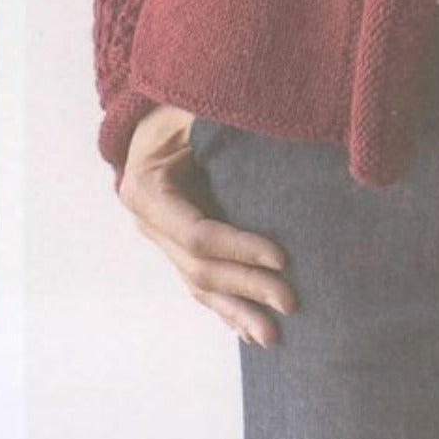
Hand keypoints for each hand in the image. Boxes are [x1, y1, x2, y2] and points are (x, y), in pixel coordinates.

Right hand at [116, 103, 297, 346]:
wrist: (150, 109)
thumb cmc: (177, 101)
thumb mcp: (190, 105)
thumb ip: (215, 120)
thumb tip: (266, 122)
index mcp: (147, 189)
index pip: (197, 233)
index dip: (239, 247)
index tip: (283, 257)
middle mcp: (148, 221)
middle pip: (200, 267)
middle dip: (247, 286)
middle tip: (290, 302)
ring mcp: (159, 238)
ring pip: (199, 285)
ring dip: (237, 311)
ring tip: (272, 337)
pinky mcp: (175, 244)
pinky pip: (200, 282)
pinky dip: (225, 307)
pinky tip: (248, 331)